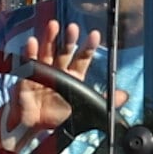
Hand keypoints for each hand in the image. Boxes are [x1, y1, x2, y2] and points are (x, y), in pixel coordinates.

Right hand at [1, 17, 101, 138]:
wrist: (34, 127)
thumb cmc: (57, 116)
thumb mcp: (83, 108)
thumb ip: (104, 100)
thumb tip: (125, 95)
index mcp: (73, 77)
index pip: (82, 59)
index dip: (88, 47)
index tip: (95, 35)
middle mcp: (58, 70)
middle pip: (64, 52)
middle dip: (69, 39)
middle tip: (73, 27)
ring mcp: (42, 71)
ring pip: (47, 52)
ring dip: (49, 38)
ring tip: (53, 26)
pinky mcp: (27, 76)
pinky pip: (29, 63)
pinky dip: (29, 53)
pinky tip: (32, 42)